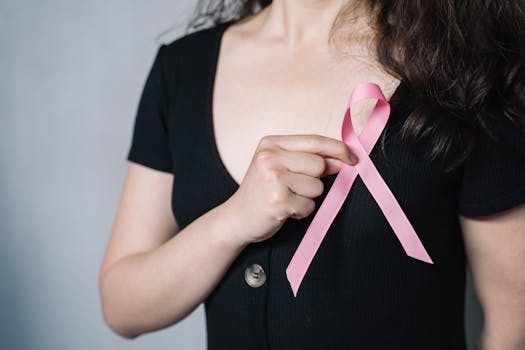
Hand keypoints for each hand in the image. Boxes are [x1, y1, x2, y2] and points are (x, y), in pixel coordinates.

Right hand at [224, 134, 356, 245]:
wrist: (236, 218)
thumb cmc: (262, 192)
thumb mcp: (279, 166)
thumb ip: (308, 159)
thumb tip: (344, 159)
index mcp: (271, 143)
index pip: (315, 140)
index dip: (338, 149)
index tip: (352, 158)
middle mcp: (269, 157)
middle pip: (319, 164)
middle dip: (316, 180)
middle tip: (295, 187)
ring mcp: (272, 179)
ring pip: (317, 187)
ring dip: (307, 198)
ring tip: (287, 198)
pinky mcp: (278, 201)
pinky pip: (309, 206)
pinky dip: (301, 212)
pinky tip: (284, 209)